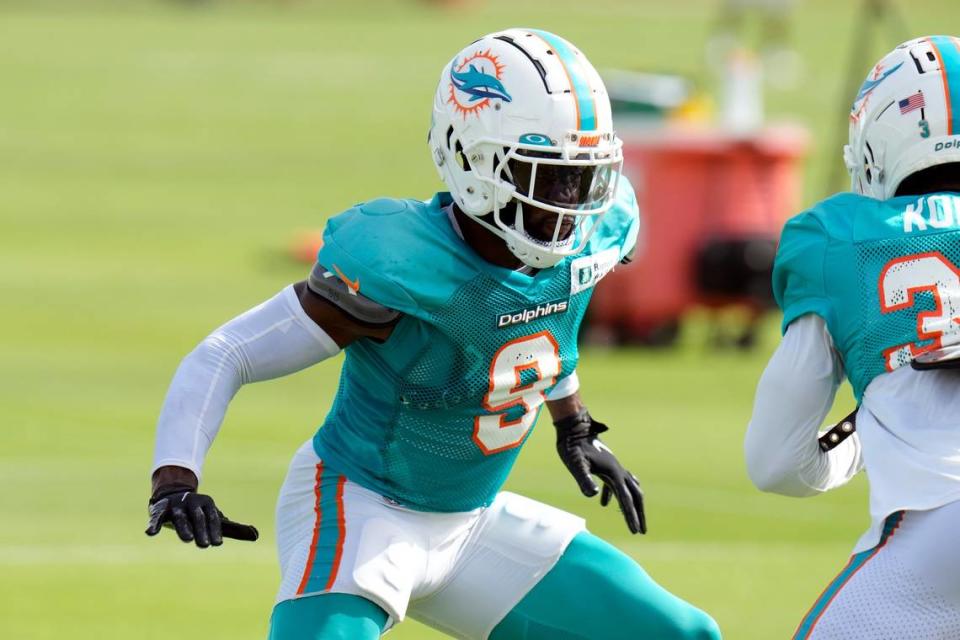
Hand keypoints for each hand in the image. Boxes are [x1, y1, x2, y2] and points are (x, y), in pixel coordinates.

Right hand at [145, 484, 258, 547]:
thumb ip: (234, 528)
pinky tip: (150, 533)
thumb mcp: (216, 519)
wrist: (175, 495)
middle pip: (197, 517)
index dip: (215, 530)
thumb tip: (256, 535)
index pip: (212, 517)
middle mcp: (192, 502)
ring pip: (179, 517)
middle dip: (201, 530)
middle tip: (205, 545)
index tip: (217, 543)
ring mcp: (175, 505)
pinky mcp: (160, 510)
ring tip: (188, 540)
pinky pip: (156, 517)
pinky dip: (153, 525)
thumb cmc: (200, 513)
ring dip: (183, 528)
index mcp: (207, 503)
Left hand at [554, 409, 645, 533]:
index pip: (626, 500)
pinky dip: (614, 495)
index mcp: (613, 473)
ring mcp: (613, 467)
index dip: (631, 517)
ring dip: (632, 505)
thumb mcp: (576, 464)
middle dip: (639, 513)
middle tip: (642, 531)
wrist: (574, 428)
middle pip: (635, 495)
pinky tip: (604, 504)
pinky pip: (615, 483)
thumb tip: (593, 497)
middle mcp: (617, 470)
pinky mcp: (606, 466)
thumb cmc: (572, 446)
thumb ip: (584, 479)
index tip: (636, 532)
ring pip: (629, 488)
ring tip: (633, 520)